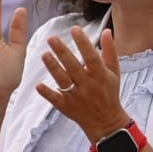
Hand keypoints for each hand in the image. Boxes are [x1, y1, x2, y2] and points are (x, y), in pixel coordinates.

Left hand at [37, 25, 131, 141]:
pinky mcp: (67, 107)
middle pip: (74, 67)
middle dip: (63, 52)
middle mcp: (88, 86)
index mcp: (100, 76)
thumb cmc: (109, 92)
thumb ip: (110, 51)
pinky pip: (56, 99)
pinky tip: (38, 85)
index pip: (92, 57)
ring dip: (53, 68)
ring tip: (44, 55)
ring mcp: (76, 97)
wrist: (106, 121)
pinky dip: (47, 93)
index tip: (75, 29)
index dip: (83, 43)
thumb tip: (106, 31)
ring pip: (63, 81)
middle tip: (52, 38)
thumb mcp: (114, 72)